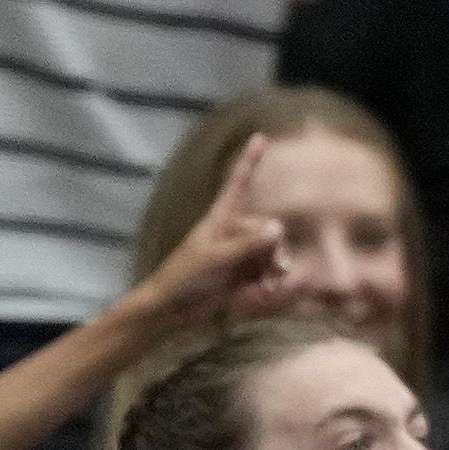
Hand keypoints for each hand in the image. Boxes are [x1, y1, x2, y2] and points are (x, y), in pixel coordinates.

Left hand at [127, 134, 283, 330]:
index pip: (238, 185)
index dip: (250, 162)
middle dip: (275, 249)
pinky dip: (269, 283)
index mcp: (220, 220)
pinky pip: (266, 273)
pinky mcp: (241, 277)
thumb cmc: (184, 279)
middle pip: (268, 229)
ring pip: (271, 253)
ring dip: (275, 269)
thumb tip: (277, 228)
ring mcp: (238, 256)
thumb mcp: (215, 259)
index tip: (260, 137)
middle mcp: (232, 234)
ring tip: (268, 287)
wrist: (171, 312)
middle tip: (275, 270)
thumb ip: (247, 244)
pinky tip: (264, 295)